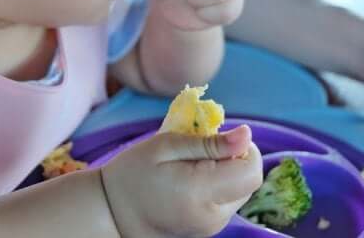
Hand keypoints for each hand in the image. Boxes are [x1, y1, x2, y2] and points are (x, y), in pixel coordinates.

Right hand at [101, 125, 262, 237]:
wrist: (112, 214)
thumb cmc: (133, 173)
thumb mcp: (166, 146)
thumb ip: (209, 143)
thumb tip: (246, 135)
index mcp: (202, 193)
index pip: (252, 171)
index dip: (243, 148)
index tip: (219, 139)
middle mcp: (214, 216)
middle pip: (249, 181)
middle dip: (234, 159)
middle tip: (201, 151)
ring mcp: (213, 227)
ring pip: (241, 191)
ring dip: (227, 172)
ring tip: (194, 166)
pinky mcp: (209, 229)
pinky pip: (228, 201)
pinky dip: (219, 186)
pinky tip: (193, 181)